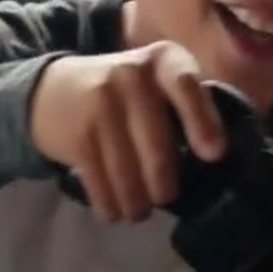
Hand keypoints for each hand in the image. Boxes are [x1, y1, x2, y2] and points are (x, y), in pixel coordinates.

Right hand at [29, 41, 226, 221]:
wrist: (54, 89)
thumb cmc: (127, 93)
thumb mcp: (159, 81)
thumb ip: (190, 105)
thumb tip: (218, 156)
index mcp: (163, 59)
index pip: (185, 84)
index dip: (202, 121)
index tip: (214, 155)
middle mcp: (131, 75)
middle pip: (158, 146)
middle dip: (164, 185)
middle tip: (164, 198)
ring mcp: (99, 102)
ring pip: (128, 172)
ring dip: (136, 203)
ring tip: (139, 211)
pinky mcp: (76, 133)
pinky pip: (99, 181)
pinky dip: (109, 204)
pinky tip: (114, 211)